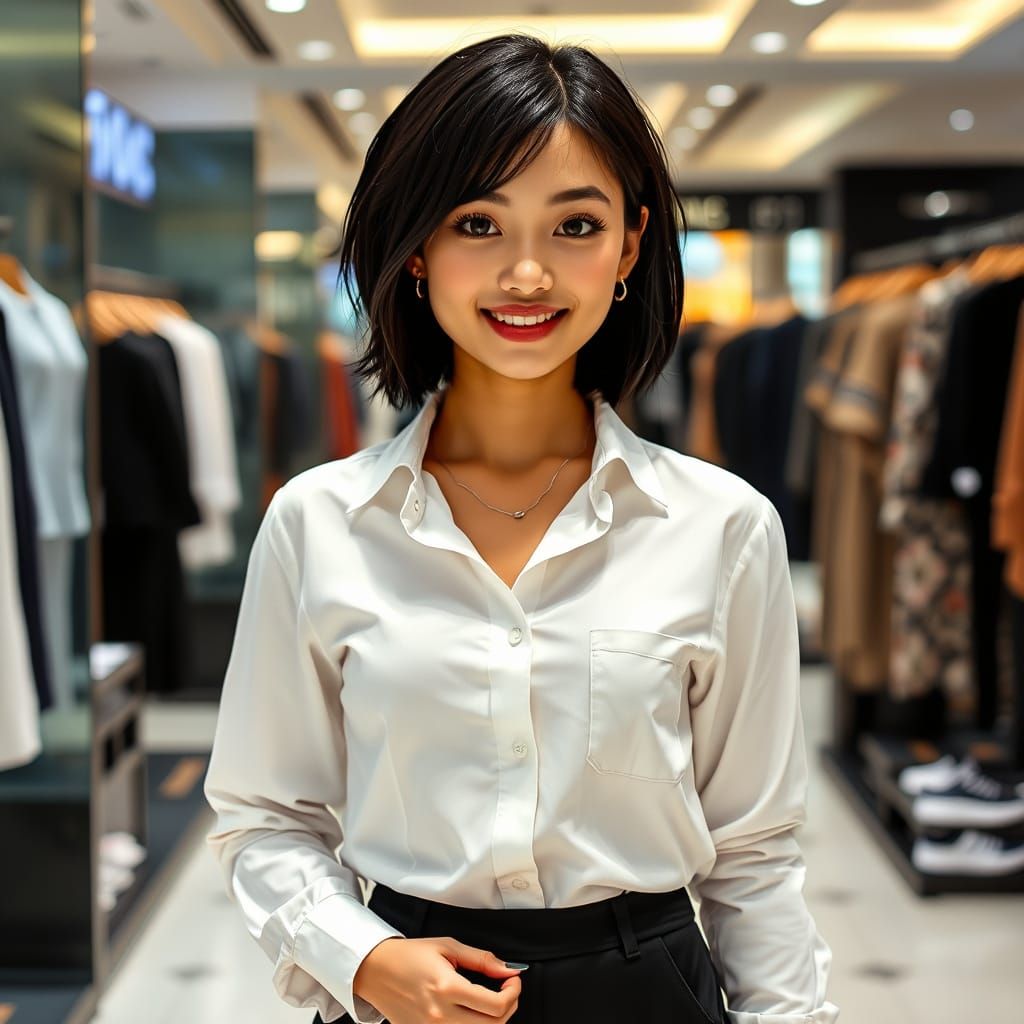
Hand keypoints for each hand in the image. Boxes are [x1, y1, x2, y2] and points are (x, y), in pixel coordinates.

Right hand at [353, 936, 524, 1022]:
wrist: (376, 971)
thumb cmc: (409, 955)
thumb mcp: (447, 947)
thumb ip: (481, 960)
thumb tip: (508, 969)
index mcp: (447, 988)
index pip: (496, 1005)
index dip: (514, 993)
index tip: (513, 981)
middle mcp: (440, 1014)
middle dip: (509, 1008)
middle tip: (508, 991)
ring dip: (492, 1020)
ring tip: (491, 1002)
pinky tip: (472, 1013)